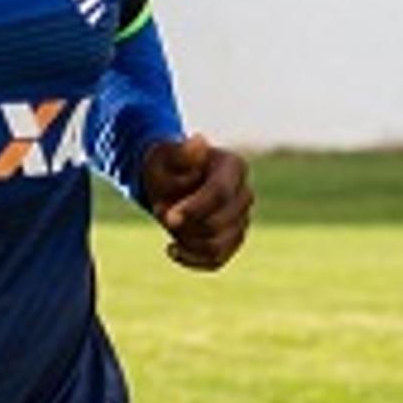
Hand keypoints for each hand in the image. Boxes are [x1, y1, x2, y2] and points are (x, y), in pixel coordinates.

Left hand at [139, 134, 251, 270]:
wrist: (168, 180)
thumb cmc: (167, 165)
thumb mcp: (166, 155)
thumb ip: (181, 153)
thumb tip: (199, 142)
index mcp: (234, 167)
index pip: (220, 194)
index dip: (194, 209)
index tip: (167, 217)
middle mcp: (244, 194)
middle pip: (218, 224)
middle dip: (183, 224)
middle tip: (158, 209)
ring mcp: (242, 219)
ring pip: (217, 246)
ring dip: (185, 241)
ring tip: (166, 224)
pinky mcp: (233, 239)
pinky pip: (217, 260)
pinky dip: (192, 260)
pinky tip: (171, 248)